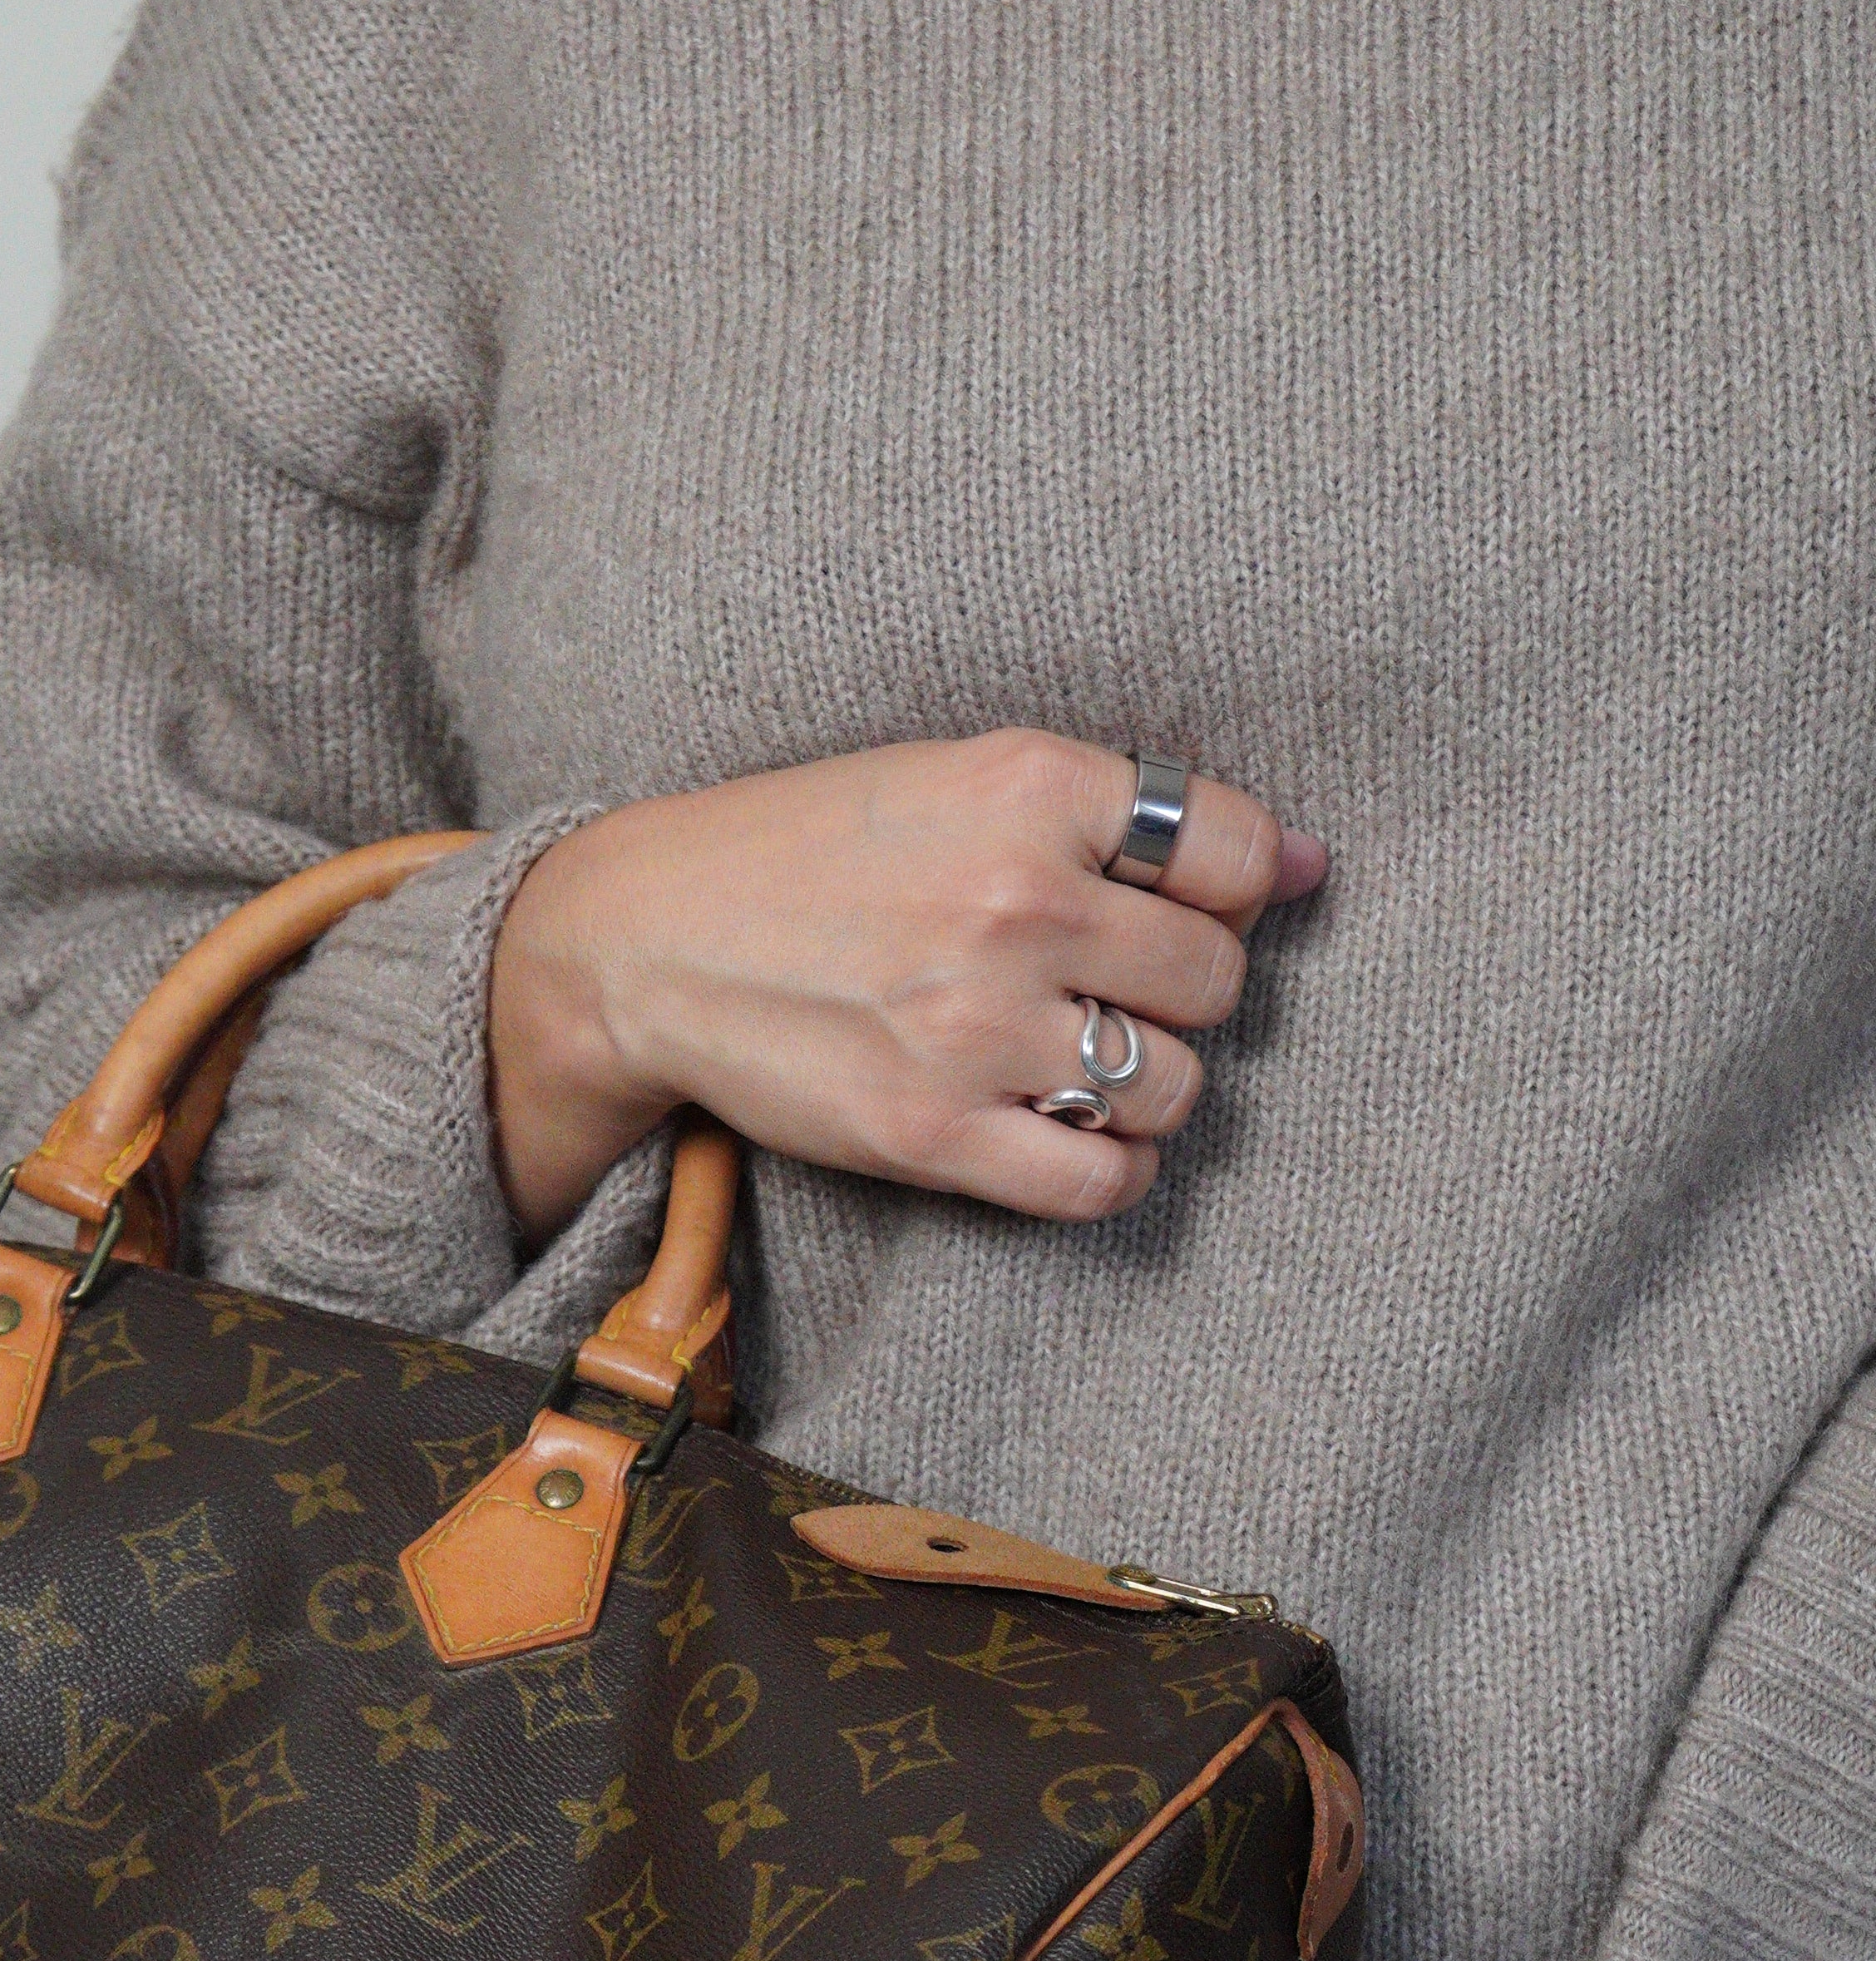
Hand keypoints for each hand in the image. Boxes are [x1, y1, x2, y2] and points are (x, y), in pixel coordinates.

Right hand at [487, 731, 1327, 1236]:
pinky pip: (1099, 1181)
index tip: (1178, 910)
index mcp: (1031, 786)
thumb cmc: (815, 851)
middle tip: (1110, 990)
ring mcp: (977, 1026)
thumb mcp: (960, 779)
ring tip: (1078, 1062)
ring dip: (1148, 1086)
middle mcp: (1017, 902)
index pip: (1234, 854)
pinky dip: (1111, 1172)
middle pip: (1213, 978)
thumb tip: (1308, 867)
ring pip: (1171, 1086)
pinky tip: (1074, 1141)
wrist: (651, 936)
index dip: (1226, 892)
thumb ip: (1127, 815)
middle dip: (1181, 993)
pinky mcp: (934, 1131)